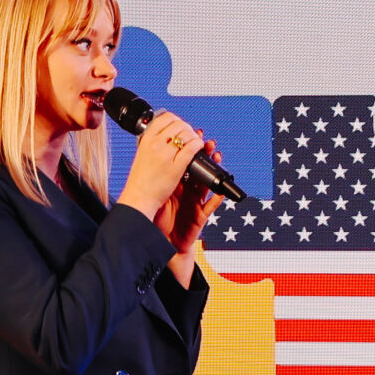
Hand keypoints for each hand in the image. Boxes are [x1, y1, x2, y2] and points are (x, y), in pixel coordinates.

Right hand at [119, 111, 203, 218]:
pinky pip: (191, 149)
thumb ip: (153, 142)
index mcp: (147, 139)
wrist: (139, 198)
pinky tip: (199, 148)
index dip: (177, 120)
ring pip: (187, 135)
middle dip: (188, 128)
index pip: (166, 118)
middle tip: (190, 135)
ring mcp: (166, 155)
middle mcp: (155, 144)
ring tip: (195, 143)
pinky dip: (198, 145)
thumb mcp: (142, 154)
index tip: (180, 126)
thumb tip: (166, 134)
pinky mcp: (176, 167)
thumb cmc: (140, 180)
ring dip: (195, 136)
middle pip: (179, 125)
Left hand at [158, 138, 225, 255]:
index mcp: (177, 184)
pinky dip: (217, 199)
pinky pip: (211, 206)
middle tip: (209, 143)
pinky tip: (221, 191)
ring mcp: (195, 202)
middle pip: (200, 170)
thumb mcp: (158, 193)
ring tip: (216, 159)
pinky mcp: (200, 216)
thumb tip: (153, 153)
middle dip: (206, 156)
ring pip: (208, 184)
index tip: (194, 134)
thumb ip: (160, 177)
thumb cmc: (157, 218)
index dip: (191, 150)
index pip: (186, 163)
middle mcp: (188, 191)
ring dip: (214, 172)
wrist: (159, 239)